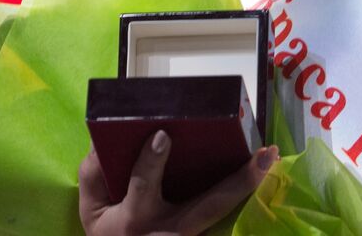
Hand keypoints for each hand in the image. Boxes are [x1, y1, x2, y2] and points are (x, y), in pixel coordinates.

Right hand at [78, 130, 278, 235]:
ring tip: (270, 156)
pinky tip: (262, 167)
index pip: (143, 186)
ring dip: (248, 183)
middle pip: (209, 205)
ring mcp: (190, 235)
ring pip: (223, 210)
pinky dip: (242, 189)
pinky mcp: (200, 234)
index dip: (151, 162)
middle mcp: (170, 229)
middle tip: (262, 155)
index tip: (162, 136)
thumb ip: (94, 173)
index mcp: (135, 217)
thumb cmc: (107, 232)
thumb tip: (104, 139)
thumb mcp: (91, 209)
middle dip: (238, 181)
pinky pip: (224, 211)